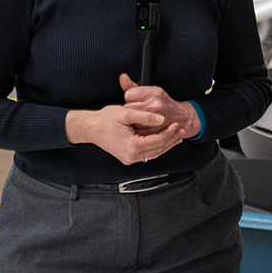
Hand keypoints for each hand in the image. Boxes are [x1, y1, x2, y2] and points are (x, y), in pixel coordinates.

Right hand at [66, 106, 185, 164]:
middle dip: (171, 140)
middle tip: (181, 131)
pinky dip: (157, 147)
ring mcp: (129, 158)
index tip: (176, 125)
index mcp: (132, 146)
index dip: (170, 133)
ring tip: (176, 137)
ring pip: (154, 153)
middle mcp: (132, 156)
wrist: (90, 128)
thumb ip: (145, 116)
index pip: (158, 141)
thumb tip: (161, 119)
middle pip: (158, 149)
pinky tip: (162, 141)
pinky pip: (147, 154)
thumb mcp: (126, 113)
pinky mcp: (128, 157)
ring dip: (166, 145)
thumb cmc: (104, 120)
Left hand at [119, 73, 201, 138]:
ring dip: (133, 121)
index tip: (136, 101)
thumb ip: (133, 86)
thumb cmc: (164, 103)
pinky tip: (142, 126)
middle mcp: (155, 105)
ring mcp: (155, 119)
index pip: (128, 95)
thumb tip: (122, 77)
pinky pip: (136, 131)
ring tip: (141, 119)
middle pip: (128, 108)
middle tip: (138, 111)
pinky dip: (137, 130)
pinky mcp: (155, 131)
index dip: (131, 99)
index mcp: (154, 93)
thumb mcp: (151, 91)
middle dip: (131, 110)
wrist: (181, 118)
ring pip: (131, 121)